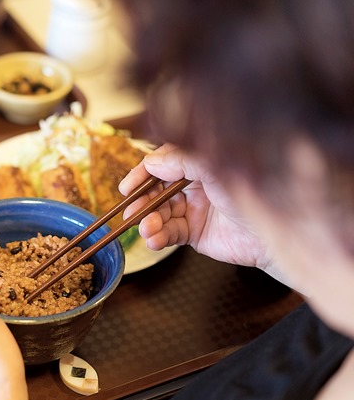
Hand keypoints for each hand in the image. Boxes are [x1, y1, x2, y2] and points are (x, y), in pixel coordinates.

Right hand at [119, 144, 270, 269]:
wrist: (273, 230)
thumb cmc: (251, 192)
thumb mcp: (214, 168)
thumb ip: (181, 160)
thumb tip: (152, 162)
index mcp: (196, 166)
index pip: (161, 166)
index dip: (142, 175)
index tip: (127, 187)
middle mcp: (192, 187)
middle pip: (155, 192)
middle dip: (142, 202)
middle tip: (132, 212)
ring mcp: (191, 210)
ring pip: (158, 214)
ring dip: (148, 222)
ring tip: (147, 229)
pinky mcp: (193, 234)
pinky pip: (168, 234)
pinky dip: (157, 237)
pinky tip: (154, 239)